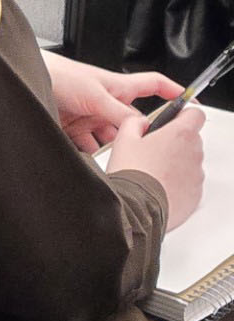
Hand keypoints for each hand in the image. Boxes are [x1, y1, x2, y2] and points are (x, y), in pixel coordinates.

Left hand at [40, 51, 182, 153]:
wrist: (22, 80)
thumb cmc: (58, 74)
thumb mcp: (95, 94)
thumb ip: (119, 113)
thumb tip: (141, 129)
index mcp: (117, 88)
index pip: (152, 86)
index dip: (172, 92)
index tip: (189, 103)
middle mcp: (105, 103)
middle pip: (131, 125)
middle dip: (135, 139)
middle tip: (140, 154)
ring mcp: (90, 117)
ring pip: (110, 141)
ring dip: (110, 152)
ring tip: (114, 163)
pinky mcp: (73, 130)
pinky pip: (87, 149)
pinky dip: (90, 157)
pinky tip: (91, 165)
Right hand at [106, 104, 205, 230]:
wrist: (136, 207)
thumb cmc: (131, 173)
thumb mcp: (123, 138)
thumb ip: (135, 121)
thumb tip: (141, 122)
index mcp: (180, 134)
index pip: (195, 113)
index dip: (184, 113)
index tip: (176, 116)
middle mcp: (194, 153)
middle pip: (190, 139)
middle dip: (174, 141)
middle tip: (152, 149)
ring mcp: (197, 176)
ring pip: (189, 162)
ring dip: (175, 162)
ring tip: (151, 171)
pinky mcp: (195, 195)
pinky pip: (188, 183)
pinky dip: (177, 182)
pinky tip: (157, 185)